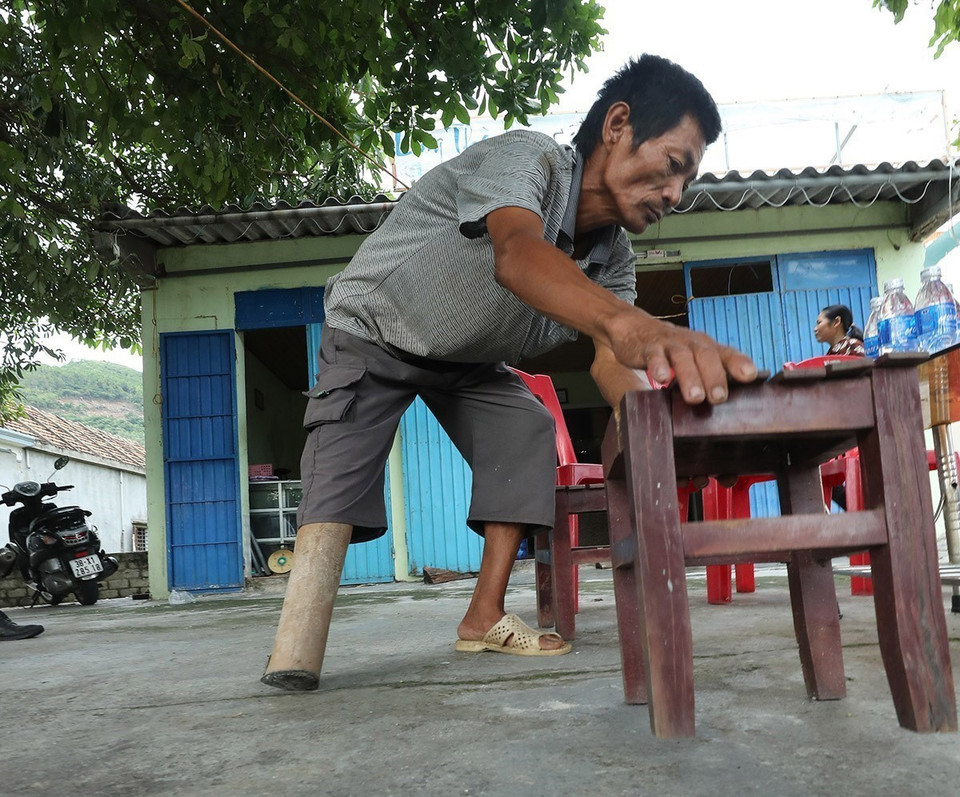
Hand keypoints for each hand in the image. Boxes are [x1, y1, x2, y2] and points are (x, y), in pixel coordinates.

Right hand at [604, 310, 757, 404]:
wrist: (636, 328)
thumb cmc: (673, 350)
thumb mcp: (694, 358)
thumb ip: (711, 375)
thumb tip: (733, 402)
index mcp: (706, 347)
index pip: (726, 354)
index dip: (739, 363)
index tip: (751, 376)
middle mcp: (691, 344)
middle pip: (706, 355)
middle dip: (714, 376)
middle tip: (719, 397)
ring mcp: (669, 344)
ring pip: (682, 357)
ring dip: (690, 376)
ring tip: (695, 397)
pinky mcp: (648, 348)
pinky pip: (654, 355)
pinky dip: (658, 365)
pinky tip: (660, 379)